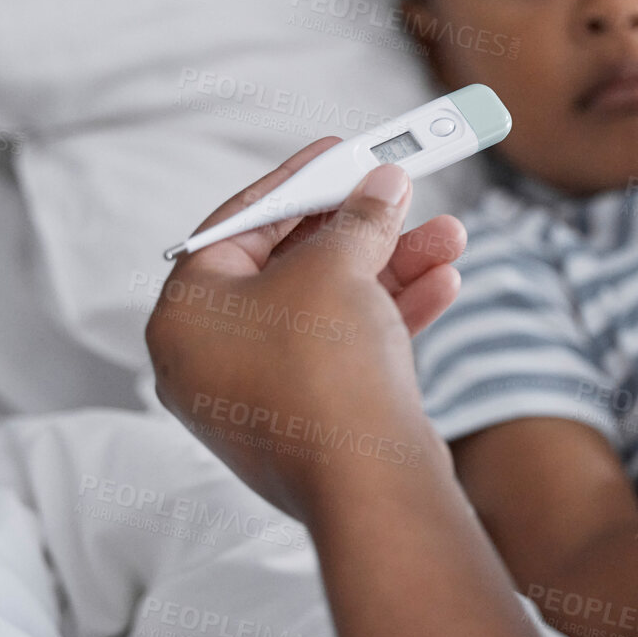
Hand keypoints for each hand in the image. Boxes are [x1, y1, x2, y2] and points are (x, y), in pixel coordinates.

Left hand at [145, 138, 466, 524]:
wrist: (367, 485)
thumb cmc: (324, 371)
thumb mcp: (337, 268)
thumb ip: (358, 217)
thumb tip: (381, 185)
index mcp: (186, 316)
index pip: (238, 226)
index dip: (297, 182)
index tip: (340, 151)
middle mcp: (212, 356)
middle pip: (292, 265)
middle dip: (362, 226)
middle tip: (401, 190)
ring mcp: (262, 394)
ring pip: (332, 307)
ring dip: (394, 266)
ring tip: (451, 236)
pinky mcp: (311, 421)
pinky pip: (349, 348)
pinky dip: (393, 313)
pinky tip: (444, 282)